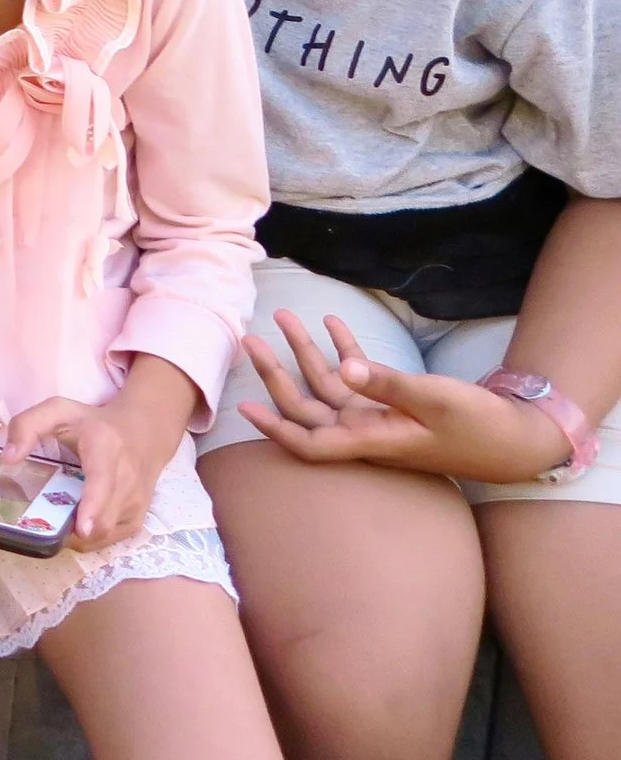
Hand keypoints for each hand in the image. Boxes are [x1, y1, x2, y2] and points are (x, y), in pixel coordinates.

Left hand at [4, 382, 188, 551]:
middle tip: (42, 524)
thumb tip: (7, 458)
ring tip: (57, 517)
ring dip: (77, 535)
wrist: (143, 432)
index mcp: (106, 447)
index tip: (82, 527)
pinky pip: (109, 539)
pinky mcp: (137, 519)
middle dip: (71, 529)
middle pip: (103, 518)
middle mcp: (127, 478)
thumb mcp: (58, 411)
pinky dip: (88, 538)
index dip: (93, 505)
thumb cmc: (92, 423)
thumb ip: (27, 425)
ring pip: (104, 534)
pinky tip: (75, 520)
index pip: (102, 480)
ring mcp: (136, 503)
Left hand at [236, 308, 571, 482]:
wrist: (516, 440)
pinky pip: (356, 377)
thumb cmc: (477, 425)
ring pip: (327, 387)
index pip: (309, 443)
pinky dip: (343, 350)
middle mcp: (366, 432)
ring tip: (283, 316)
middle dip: (275, 375)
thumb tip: (344, 370)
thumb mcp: (432, 399)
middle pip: (307, 407)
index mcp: (370, 440)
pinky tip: (332, 322)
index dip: (274, 429)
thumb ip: (387, 384)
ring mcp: (377, 418)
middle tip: (249, 340)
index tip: (243, 407)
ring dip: (304, 353)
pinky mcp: (391, 405)